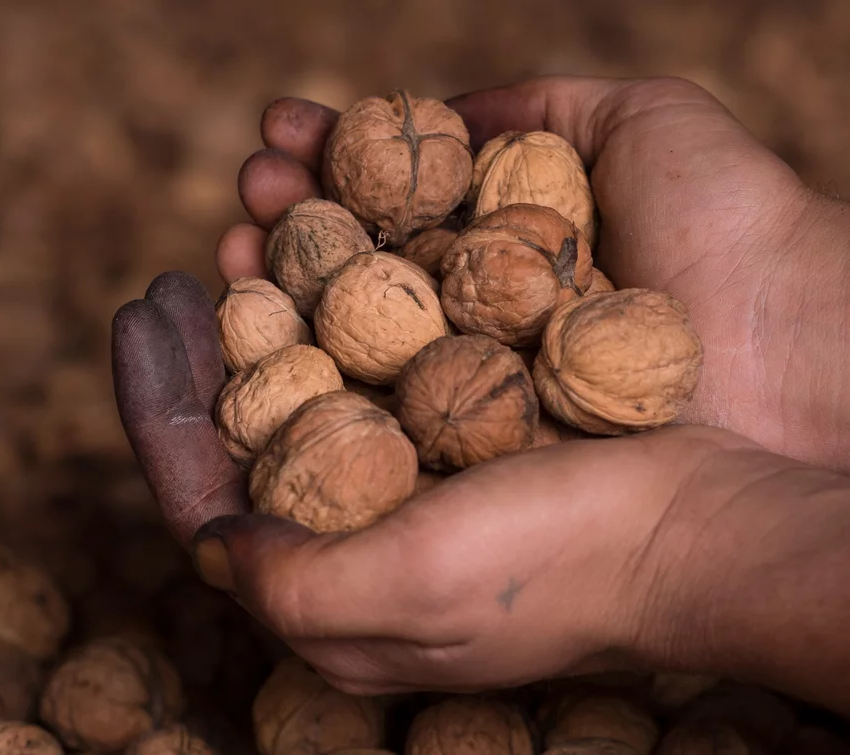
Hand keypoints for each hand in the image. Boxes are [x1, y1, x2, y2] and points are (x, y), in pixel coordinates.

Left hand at [111, 276, 771, 691]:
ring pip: (320, 401)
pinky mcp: (474, 458)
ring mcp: (422, 505)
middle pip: (255, 447)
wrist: (701, 530)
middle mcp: (367, 555)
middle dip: (216, 351)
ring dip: (282, 318)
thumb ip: (288, 580)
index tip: (148, 305)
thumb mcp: (409, 589)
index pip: (204, 501)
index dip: (159, 404)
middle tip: (204, 258)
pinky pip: (389, 378)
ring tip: (267, 237)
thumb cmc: (562, 561)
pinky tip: (356, 261)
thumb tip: (215, 535)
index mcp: (334, 603)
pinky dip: (358, 317)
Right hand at [218, 75, 828, 450]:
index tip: (282, 132)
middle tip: (243, 190)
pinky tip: (266, 339)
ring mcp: (487, 384)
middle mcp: (487, 312)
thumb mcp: (636, 117)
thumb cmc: (730, 215)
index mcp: (511, 238)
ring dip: (288, 291)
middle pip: (366, 266)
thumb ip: (532, 105)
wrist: (796, 333)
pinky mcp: (493, 451)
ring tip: (230, 246)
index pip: (397, 197)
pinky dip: (323, 381)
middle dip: (295, 221)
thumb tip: (437, 98)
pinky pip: (390, 417)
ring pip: (361, 339)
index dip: (335, 162)